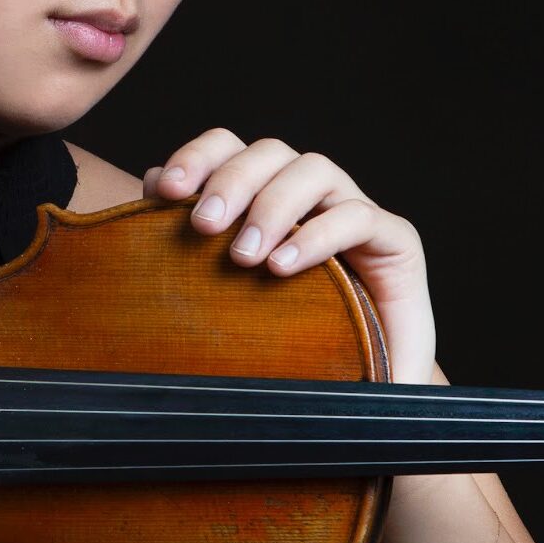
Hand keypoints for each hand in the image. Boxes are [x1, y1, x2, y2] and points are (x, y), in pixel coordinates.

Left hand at [143, 128, 437, 386]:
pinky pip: (358, 218)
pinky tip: (283, 266)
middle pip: (269, 152)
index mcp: (266, 199)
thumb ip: (192, 248)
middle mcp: (310, 197)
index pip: (230, 151)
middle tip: (203, 227)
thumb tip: (149, 193)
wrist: (364, 391)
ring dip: (273, 205)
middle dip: (230, 180)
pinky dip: (318, 235)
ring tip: (244, 257)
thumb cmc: (291, 344)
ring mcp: (353, 214)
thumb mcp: (232, 301)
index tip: (165, 191)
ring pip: (313, 170)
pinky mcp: (395, 242)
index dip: (198, 158)